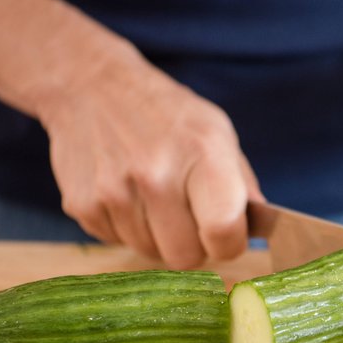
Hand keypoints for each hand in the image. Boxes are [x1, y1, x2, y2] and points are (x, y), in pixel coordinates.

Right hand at [40, 56, 262, 268]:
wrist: (91, 85)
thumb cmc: (167, 114)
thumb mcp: (217, 133)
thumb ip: (242, 184)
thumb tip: (261, 229)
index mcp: (202, 155)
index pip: (223, 232)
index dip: (230, 244)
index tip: (226, 235)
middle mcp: (156, 175)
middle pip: (185, 257)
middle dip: (193, 245)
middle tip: (189, 217)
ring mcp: (113, 191)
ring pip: (150, 253)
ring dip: (157, 236)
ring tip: (153, 197)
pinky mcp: (81, 204)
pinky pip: (116, 243)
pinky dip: (126, 228)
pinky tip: (126, 193)